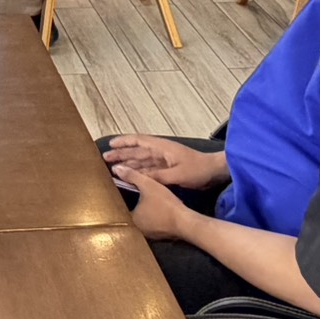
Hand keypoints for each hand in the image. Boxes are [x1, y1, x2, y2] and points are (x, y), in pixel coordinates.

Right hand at [102, 135, 227, 189]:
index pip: (138, 141)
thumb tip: (139, 177)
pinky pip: (148, 168)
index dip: (123, 142)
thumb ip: (158, 175)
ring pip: (141, 160)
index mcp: (162, 147)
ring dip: (127, 162)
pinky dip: (138, 170)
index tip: (110, 144)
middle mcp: (160, 152)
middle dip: (121, 153)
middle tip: (105, 158)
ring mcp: (163, 160)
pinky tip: (130, 174)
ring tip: (113, 166)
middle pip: (136, 151)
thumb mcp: (178, 175)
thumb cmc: (198, 170)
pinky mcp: (167, 169)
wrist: (214, 172)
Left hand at [114, 167, 194, 241]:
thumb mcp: (148, 185)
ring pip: (142, 219)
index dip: (120, 197)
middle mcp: (138, 230)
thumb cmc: (165, 204)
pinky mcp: (160, 235)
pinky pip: (152, 223)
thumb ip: (132, 176)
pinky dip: (152, 216)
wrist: (186, 222)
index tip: (122, 189)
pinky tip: (157, 208)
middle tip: (132, 192)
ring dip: (143, 210)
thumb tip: (117, 169)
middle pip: (130, 213)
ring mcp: (149, 234)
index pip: (119, 207)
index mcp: (131, 219)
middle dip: (131, 203)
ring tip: (144, 199)